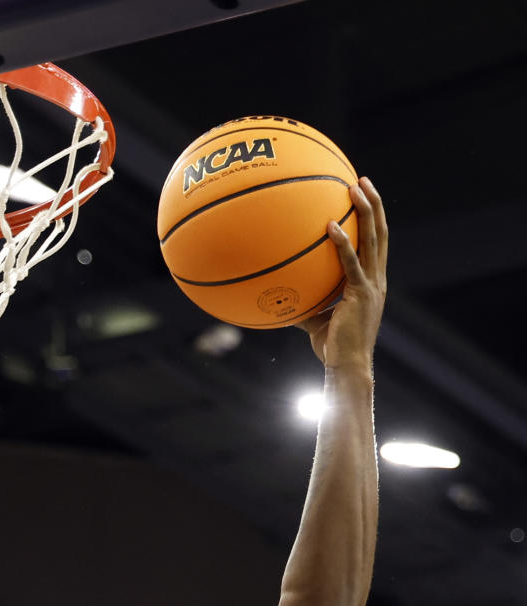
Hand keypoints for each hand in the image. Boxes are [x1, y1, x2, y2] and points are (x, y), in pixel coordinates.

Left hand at [297, 176, 387, 368]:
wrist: (348, 368)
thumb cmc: (333, 349)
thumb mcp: (317, 321)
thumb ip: (306, 303)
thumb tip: (281, 296)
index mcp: (372, 283)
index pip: (376, 244)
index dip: (372, 219)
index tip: (362, 197)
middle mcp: (377, 280)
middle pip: (380, 233)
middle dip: (373, 204)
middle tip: (361, 180)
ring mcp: (372, 286)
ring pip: (373, 240)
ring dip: (365, 211)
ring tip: (354, 187)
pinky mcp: (361, 295)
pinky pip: (351, 263)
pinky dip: (343, 243)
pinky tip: (331, 225)